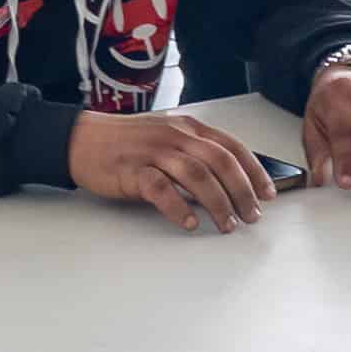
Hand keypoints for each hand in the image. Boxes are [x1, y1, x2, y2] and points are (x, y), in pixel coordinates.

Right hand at [67, 108, 274, 233]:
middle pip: (220, 162)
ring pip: (197, 175)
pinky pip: (161, 189)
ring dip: (218, 203)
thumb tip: (228, 181)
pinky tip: (189, 222)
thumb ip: (195, 153)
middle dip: (242, 191)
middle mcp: (175, 136)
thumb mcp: (166, 137)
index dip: (254, 171)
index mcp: (187, 128)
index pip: (231, 147)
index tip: (268, 193)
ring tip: (227, 223)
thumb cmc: (125, 142)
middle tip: (251, 215)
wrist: (82, 139)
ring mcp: (154, 152)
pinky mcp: (133, 171)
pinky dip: (178, 207)